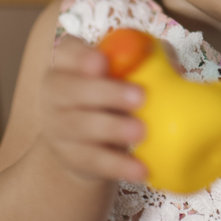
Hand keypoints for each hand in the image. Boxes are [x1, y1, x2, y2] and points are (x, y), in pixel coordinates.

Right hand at [35, 33, 147, 183]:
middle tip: (140, 97)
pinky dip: (118, 165)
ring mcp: (56, 126)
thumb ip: (143, 60)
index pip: (66, 51)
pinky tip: (141, 168)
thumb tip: (165, 60)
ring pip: (79, 126)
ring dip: (112, 128)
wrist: (88, 141)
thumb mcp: (124, 73)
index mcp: (67, 62)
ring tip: (141, 132)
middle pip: (70, 89)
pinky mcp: (69, 156)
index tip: (102, 62)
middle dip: (105, 92)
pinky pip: (92, 161)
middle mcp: (54, 91)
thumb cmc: (111, 96)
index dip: (81, 56)